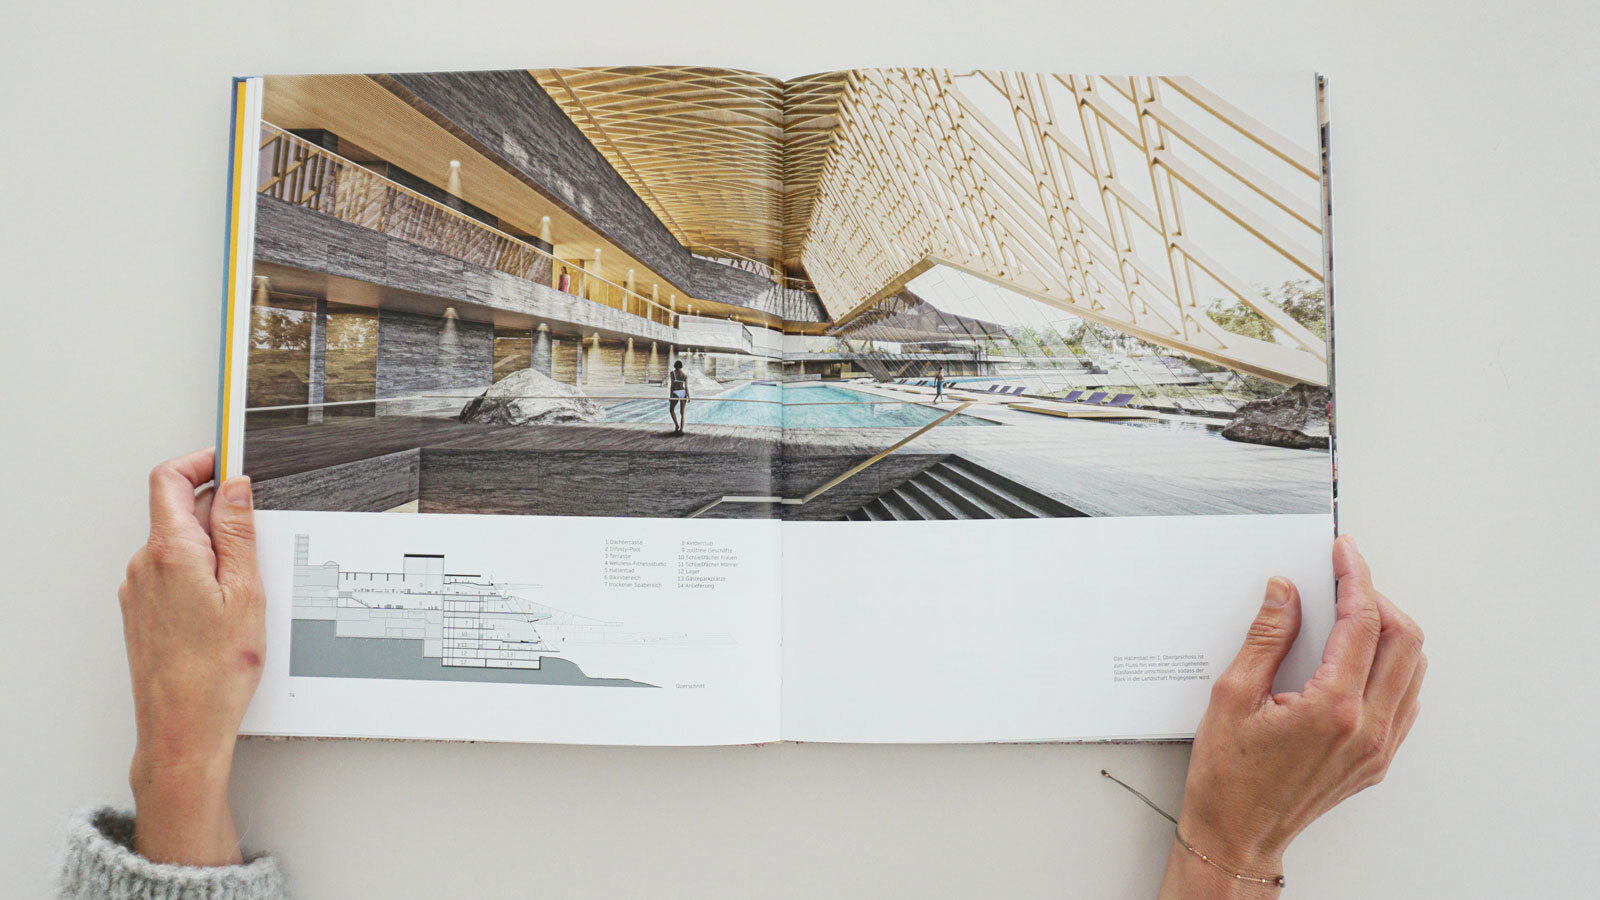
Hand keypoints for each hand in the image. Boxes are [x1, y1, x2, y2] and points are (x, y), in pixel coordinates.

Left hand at [119, 449, 265, 865]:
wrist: (182, 729)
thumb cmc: (215, 673)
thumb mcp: (247, 592)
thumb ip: (239, 533)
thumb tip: (236, 488)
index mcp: (171, 551)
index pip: (171, 479)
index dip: (201, 461)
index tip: (229, 460)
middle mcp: (145, 565)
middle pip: (176, 508)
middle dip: (218, 508)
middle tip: (257, 528)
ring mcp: (139, 589)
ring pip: (177, 543)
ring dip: (212, 545)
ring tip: (248, 582)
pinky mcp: (142, 612)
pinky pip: (172, 572)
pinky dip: (201, 572)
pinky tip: (229, 605)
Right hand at [1158, 536, 1425, 896]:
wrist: (1238, 834)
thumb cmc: (1228, 778)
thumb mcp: (1233, 695)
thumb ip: (1266, 637)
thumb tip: (1286, 593)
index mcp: (1333, 709)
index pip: (1362, 623)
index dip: (1354, 578)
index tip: (1343, 554)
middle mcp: (1368, 729)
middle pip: (1403, 640)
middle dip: (1376, 598)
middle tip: (1345, 578)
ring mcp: (1379, 747)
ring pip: (1412, 668)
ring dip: (1389, 631)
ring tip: (1351, 612)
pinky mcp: (1379, 759)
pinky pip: (1405, 699)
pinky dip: (1392, 666)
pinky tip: (1360, 656)